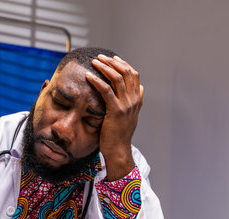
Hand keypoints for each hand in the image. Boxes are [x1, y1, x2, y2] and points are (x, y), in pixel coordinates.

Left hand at [86, 54, 143, 180]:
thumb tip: (140, 88)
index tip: (112, 58)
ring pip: (117, 78)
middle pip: (126, 73)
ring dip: (105, 67)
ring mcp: (126, 105)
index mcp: (137, 100)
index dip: (123, 64)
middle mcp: (134, 100)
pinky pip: (106, 91)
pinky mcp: (116, 111)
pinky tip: (88, 76)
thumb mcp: (131, 115)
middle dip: (112, 62)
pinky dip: (97, 81)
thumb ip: (135, 101)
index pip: (134, 74)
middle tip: (100, 57)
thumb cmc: (120, 134)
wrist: (119, 150)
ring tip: (94, 62)